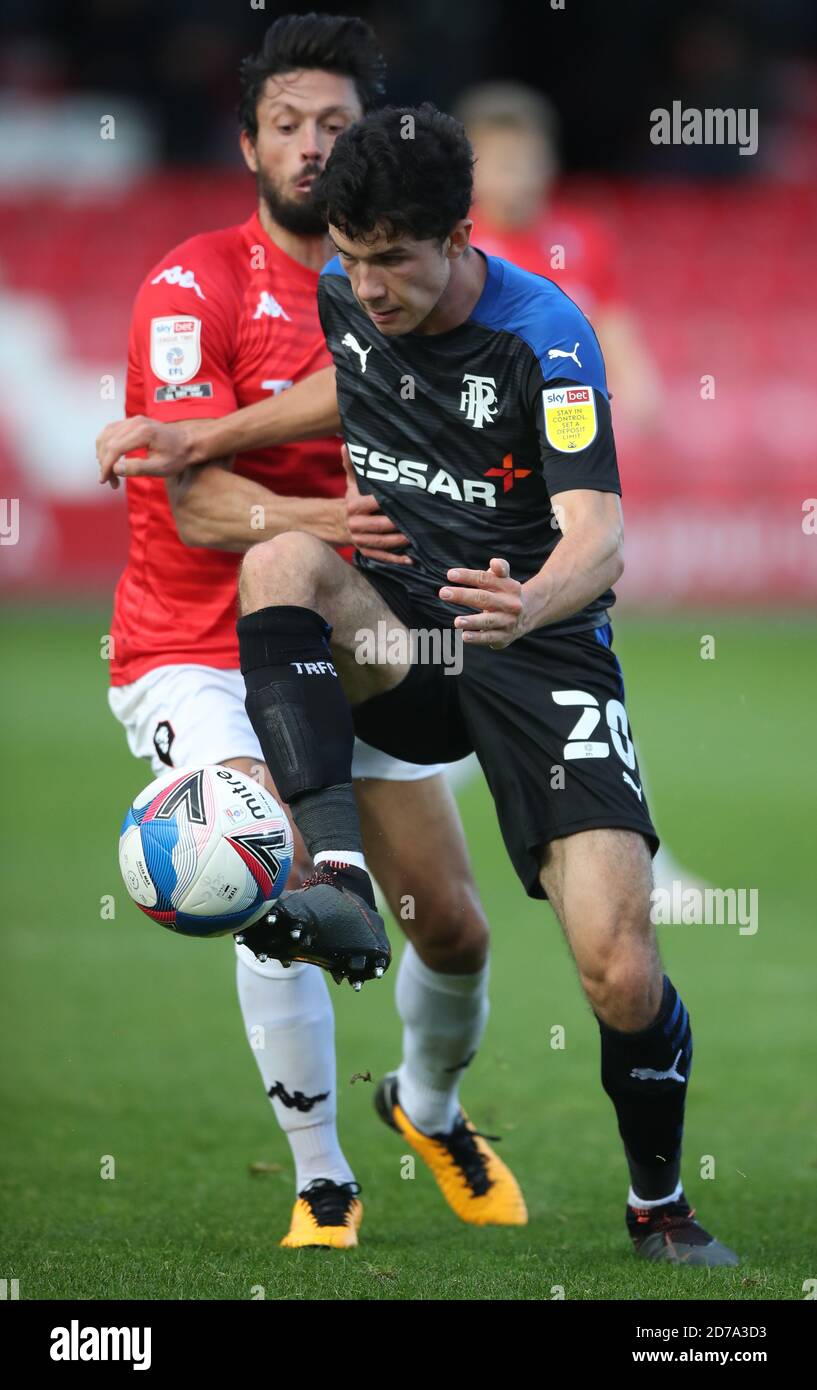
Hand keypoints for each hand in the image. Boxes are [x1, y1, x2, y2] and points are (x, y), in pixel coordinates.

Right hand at [96, 416, 197, 488]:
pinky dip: (106, 445)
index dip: (106, 466)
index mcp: (143, 433)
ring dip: (102, 455)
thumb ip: (138, 468)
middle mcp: (135, 422)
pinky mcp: (131, 422)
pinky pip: (110, 431)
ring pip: (106, 435)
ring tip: (110, 473)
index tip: (104, 481)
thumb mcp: (161, 468)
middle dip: (104, 463)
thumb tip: (116, 468)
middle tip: (110, 482)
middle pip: (108, 442)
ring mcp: (132, 420)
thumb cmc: (177, 457)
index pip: (115, 448)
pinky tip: (109, 459)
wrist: (188, 442)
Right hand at [341, 444, 412, 564]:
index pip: (373, 504)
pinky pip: (382, 556)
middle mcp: (355, 525)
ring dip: (400, 541)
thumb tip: (346, 444)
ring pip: (382, 542)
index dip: (389, 502)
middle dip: (398, 524)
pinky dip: (396, 559)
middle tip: (418, 521)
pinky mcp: (366, 552)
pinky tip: (410, 559)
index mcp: (353, 506)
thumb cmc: (352, 500)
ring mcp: (360, 540)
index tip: (406, 499)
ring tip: (417, 537)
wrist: (338, 523)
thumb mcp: (352, 483)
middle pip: (380, 525)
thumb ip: (352, 466)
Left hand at [439, 557, 526, 648]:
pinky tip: (464, 637)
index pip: (486, 579)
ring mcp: (508, 621)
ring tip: (457, 622)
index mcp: (509, 586)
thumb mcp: (505, 579)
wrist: (528, 616)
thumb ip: (500, 567)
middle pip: (484, 598)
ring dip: (472, 621)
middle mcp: (510, 604)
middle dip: (463, 595)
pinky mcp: (504, 637)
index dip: (468, 576)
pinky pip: (490, 638)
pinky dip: (477, 638)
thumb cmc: (506, 593)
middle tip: (443, 593)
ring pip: (488, 621)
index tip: (450, 575)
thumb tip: (494, 563)